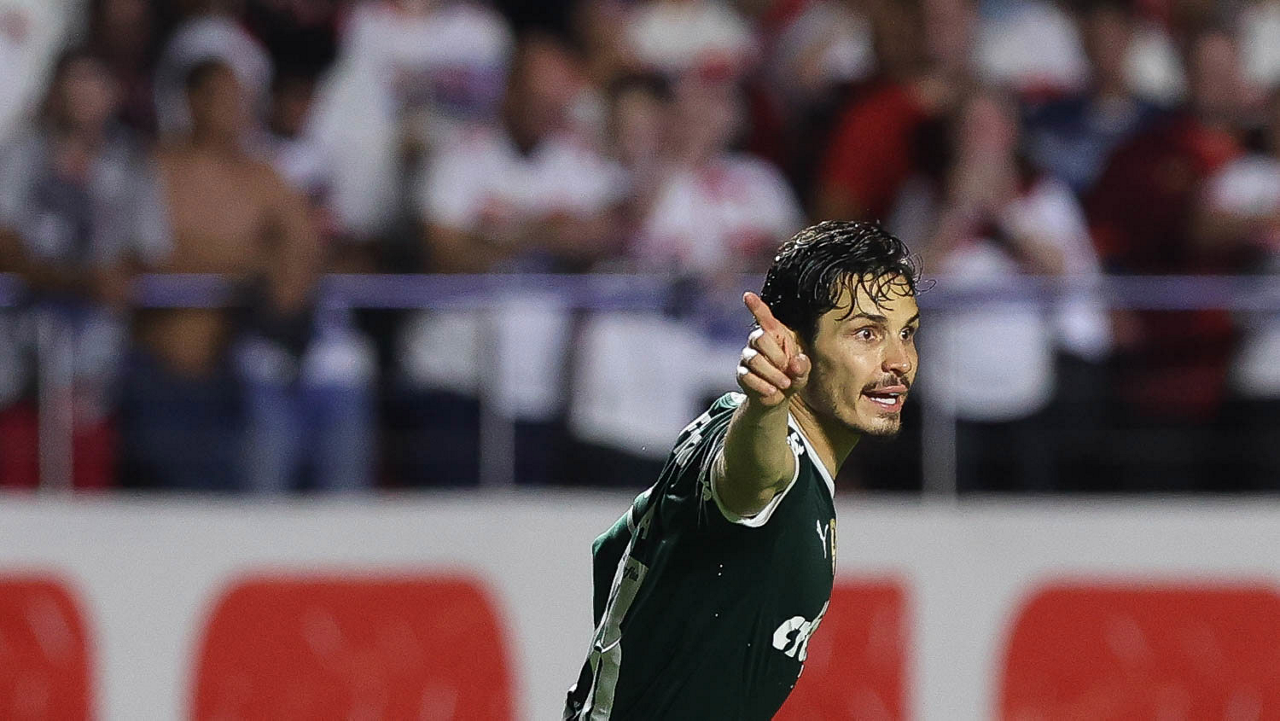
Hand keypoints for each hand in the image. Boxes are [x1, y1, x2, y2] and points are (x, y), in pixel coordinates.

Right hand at [737, 292, 810, 407]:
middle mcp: (758, 340)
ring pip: (755, 359)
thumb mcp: (803, 371)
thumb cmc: (792, 376)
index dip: (756, 306)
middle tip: (787, 369)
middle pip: (760, 338)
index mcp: (776, 334)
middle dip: (777, 356)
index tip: (747, 295)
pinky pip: (748, 377)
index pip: (764, 317)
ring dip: (773, 375)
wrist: (778, 397)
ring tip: (784, 384)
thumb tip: (795, 364)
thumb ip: (803, 366)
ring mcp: (747, 356)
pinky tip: (772, 392)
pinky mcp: (742, 373)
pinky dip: (763, 386)